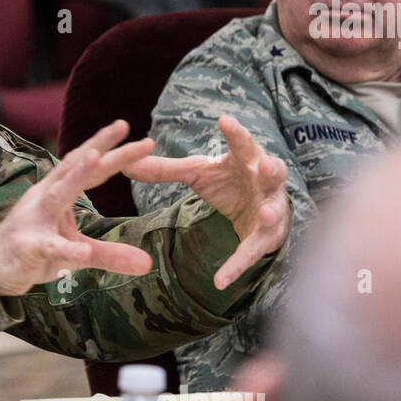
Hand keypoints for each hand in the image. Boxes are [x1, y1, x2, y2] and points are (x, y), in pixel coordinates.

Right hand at [0, 120, 157, 296]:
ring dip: (76, 176)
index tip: (131, 128)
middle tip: (124, 125)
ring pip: (58, 195)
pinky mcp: (29, 248)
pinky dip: (66, 249)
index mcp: (56, 191)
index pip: (85, 165)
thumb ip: (110, 253)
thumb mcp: (77, 251)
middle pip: (74, 168)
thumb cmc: (35, 249)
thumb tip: (147, 264)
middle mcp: (44, 198)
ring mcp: (35, 221)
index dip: (107, 146)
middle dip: (99, 147)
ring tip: (95, 159)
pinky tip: (82, 253)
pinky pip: (50, 247)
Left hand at [121, 115, 289, 288]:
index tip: (224, 120)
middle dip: (271, 167)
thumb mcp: (198, 174)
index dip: (235, 132)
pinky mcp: (266, 237)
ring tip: (266, 216)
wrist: (258, 212)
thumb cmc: (230, 182)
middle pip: (273, 170)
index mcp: (246, 159)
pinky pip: (252, 252)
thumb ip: (165, 169)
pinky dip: (237, 266)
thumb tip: (125, 164)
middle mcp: (264, 181)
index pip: (241, 143)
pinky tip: (220, 280)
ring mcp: (270, 208)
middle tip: (265, 164)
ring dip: (271, 213)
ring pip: (275, 210)